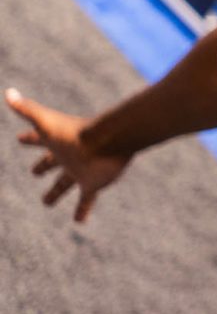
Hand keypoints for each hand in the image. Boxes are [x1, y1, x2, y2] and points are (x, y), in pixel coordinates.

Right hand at [6, 88, 131, 223]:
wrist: (109, 142)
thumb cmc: (75, 132)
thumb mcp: (45, 121)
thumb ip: (26, 108)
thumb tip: (8, 92)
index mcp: (57, 142)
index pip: (38, 139)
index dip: (29, 139)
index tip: (20, 138)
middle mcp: (69, 156)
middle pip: (52, 163)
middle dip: (43, 166)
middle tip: (35, 172)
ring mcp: (81, 170)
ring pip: (66, 183)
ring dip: (56, 192)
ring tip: (48, 202)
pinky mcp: (93, 183)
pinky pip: (86, 199)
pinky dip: (82, 210)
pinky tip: (79, 222)